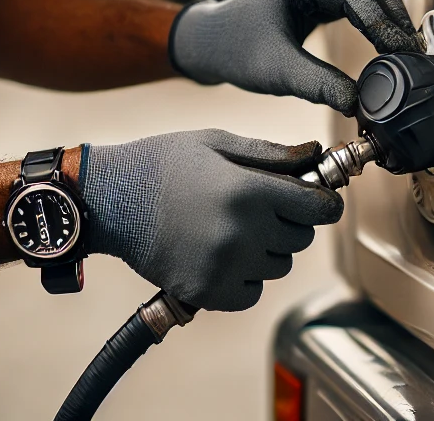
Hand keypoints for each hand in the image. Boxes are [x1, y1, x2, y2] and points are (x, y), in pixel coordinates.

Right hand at [80, 129, 342, 311]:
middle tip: (257, 204)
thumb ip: (269, 153)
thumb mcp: (214, 142)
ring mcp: (225, 267)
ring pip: (278, 265)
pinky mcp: (208, 292)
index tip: (316, 197)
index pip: (319, 208)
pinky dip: (244, 275)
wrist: (111, 200)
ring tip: (229, 225)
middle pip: (301, 237)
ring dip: (266, 247)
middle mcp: (241, 233)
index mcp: (247, 190)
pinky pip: (253, 291)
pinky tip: (218, 250)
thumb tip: (315, 155)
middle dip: (289, 219)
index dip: (322, 200)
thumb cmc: (162, 163)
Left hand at [169, 0, 421, 114]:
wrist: (212, 40)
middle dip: (396, 16)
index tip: (403, 56)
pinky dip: (378, 17)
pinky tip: (388, 46)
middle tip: (413, 56)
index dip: (385, 25)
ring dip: (391, 15)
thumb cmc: (237, 49)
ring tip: (407, 53)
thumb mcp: (278, 71)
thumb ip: (320, 85)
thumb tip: (361, 104)